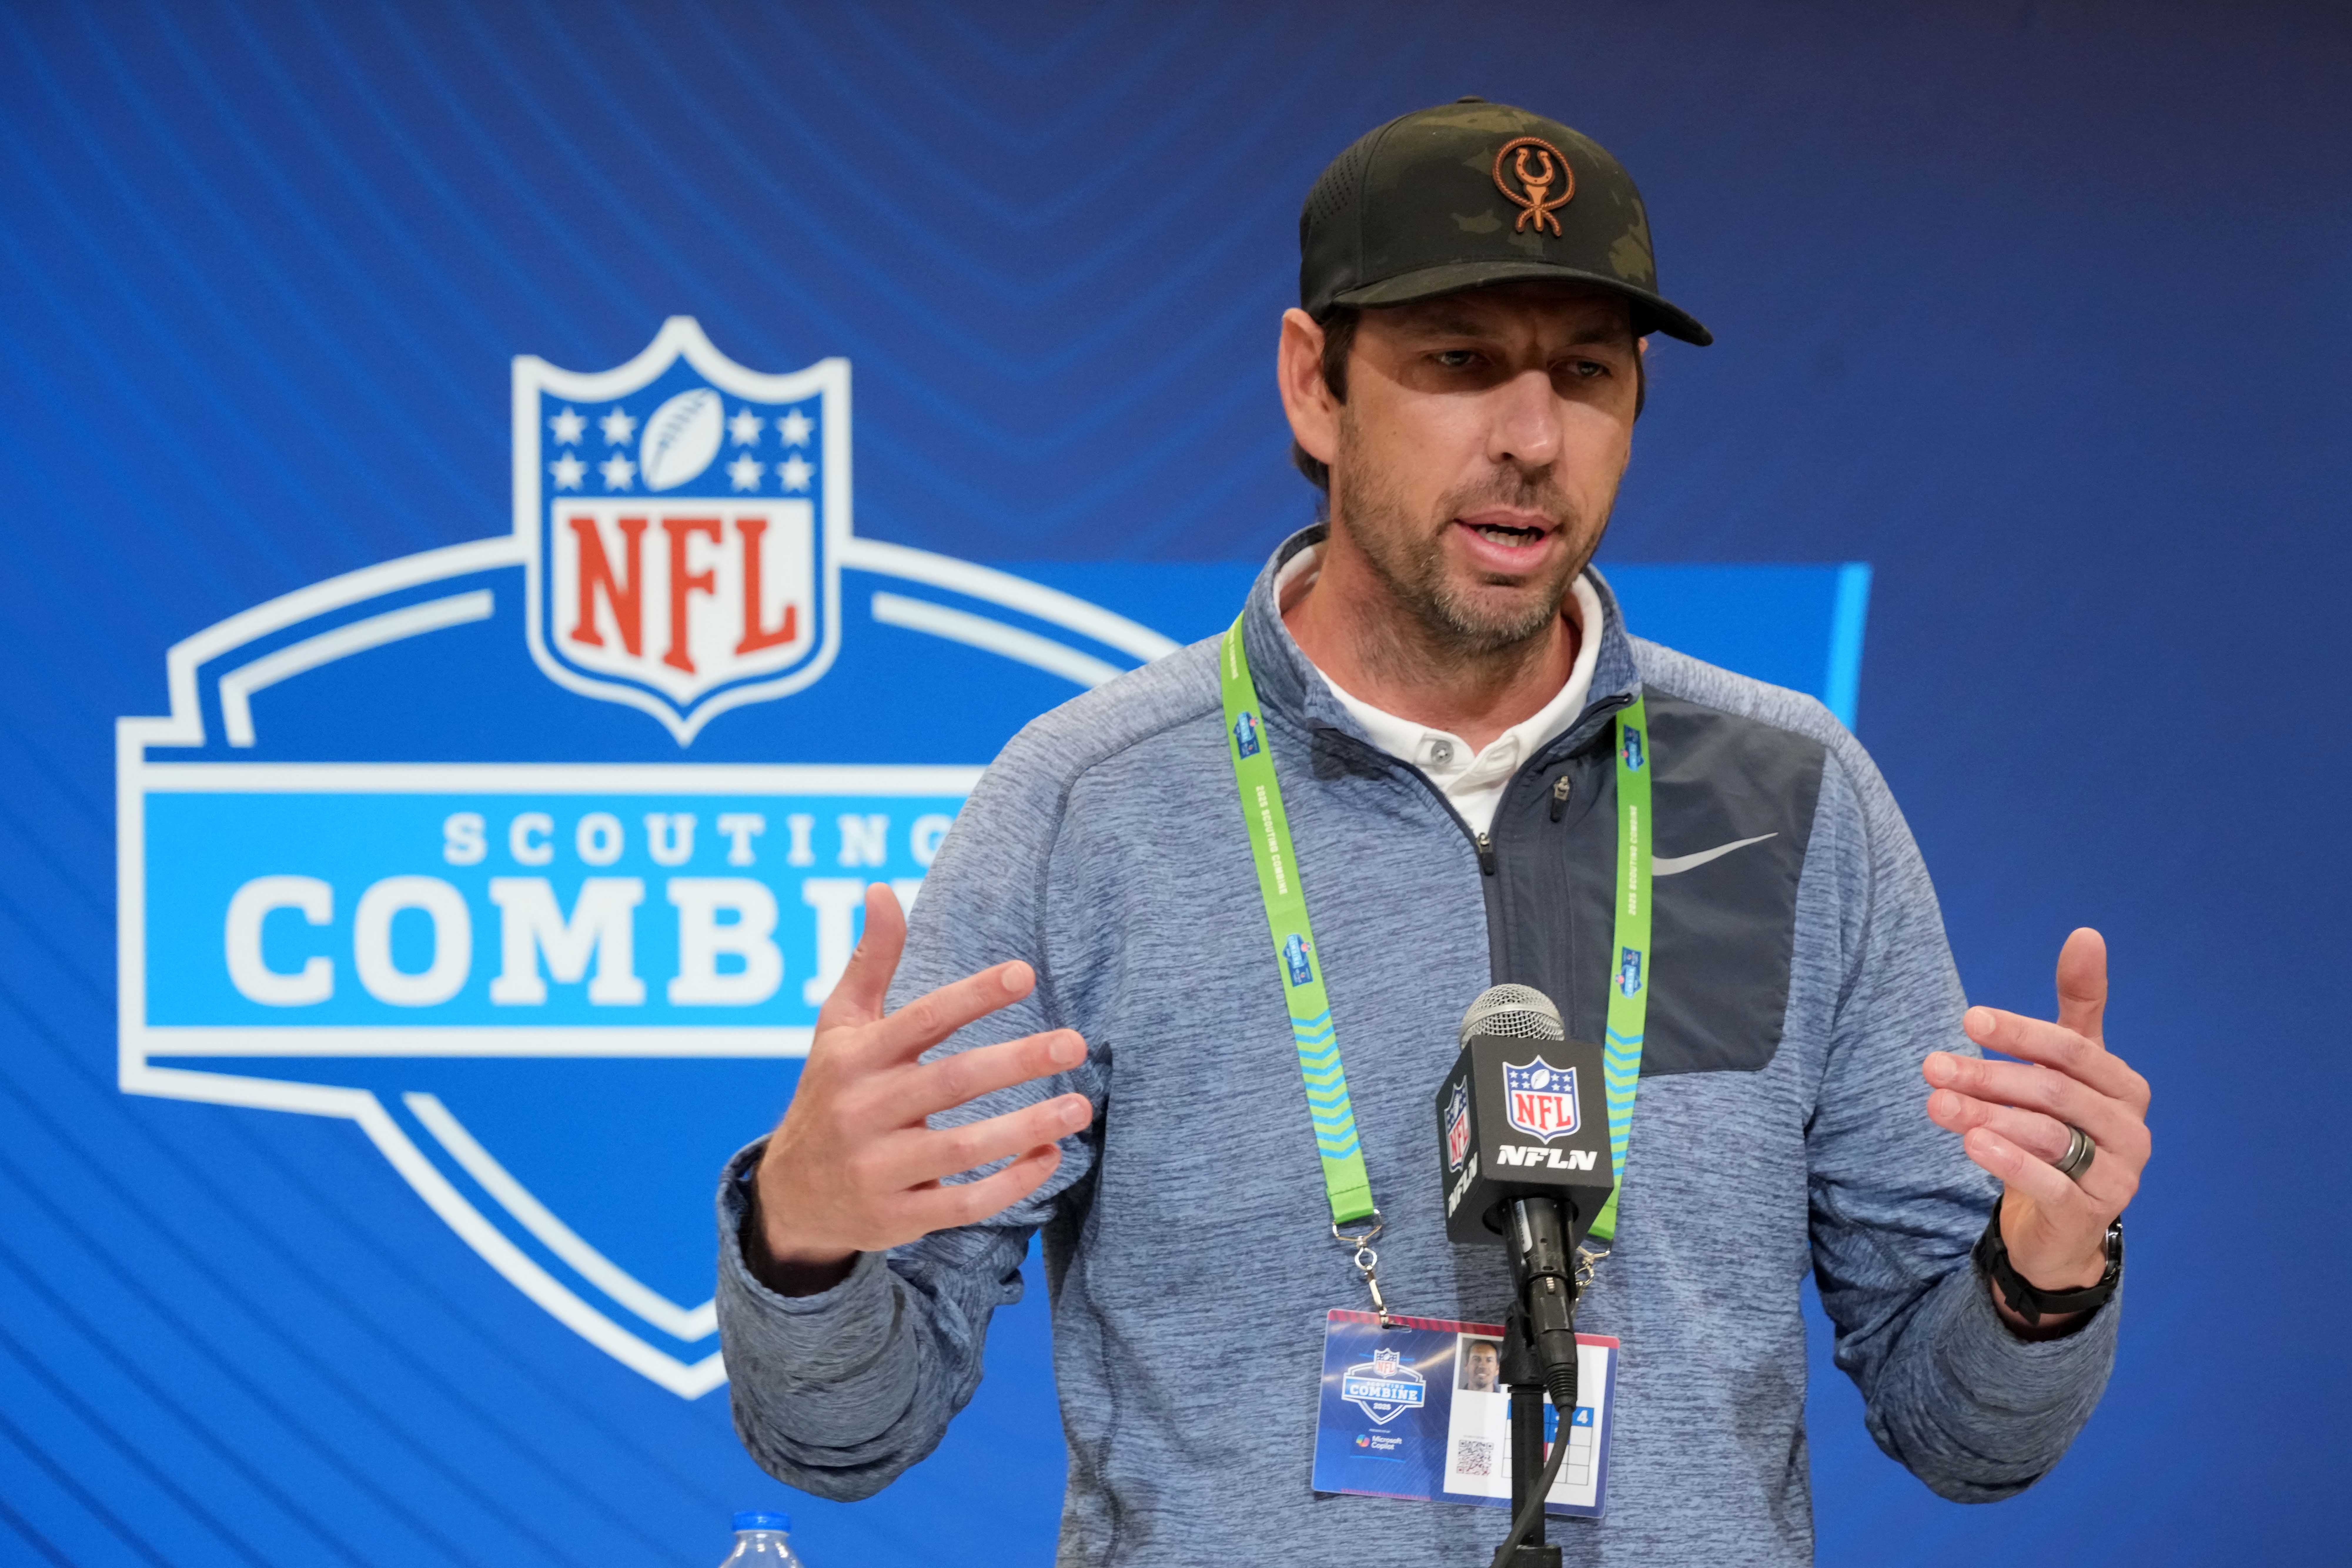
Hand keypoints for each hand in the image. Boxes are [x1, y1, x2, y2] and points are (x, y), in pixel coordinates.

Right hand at [750, 884, 1093, 1295]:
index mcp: (853, 1059)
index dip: (972, 996)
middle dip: (1016, 1063)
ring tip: (1081, 1106)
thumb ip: (870, 961)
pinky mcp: (896, 1219)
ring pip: (962, 1149)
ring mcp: (878, 1170)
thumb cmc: (831, 1092)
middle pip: (950, 1083)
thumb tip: (881, 887)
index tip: (1026, 973)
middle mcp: (862, 1113)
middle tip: (1076, 1043)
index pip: (921, 1020)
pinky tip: (1050, 1156)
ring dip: (1025, 1127)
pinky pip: (963, 1205)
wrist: (791, 1195)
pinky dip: (1011, 1183)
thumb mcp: (839, 1027)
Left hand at [1922, 928, 2150, 1333]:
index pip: (2072, 1048)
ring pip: (2049, 1135)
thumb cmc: (2064, 1127)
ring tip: (1936, 1105)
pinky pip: (2052, 1184)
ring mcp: (2119, 1175)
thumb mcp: (2071, 1066)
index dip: (2020, 1032)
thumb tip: (2087, 934)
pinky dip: (2010, 1162)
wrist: (2063, 1217)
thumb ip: (2080, 1006)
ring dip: (1987, 1116)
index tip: (1968, 1019)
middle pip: (2054, 1091)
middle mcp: (2130, 1128)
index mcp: (2124, 1086)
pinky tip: (1972, 1144)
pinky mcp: (2093, 1212)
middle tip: (1932, 1067)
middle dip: (1989, 1076)